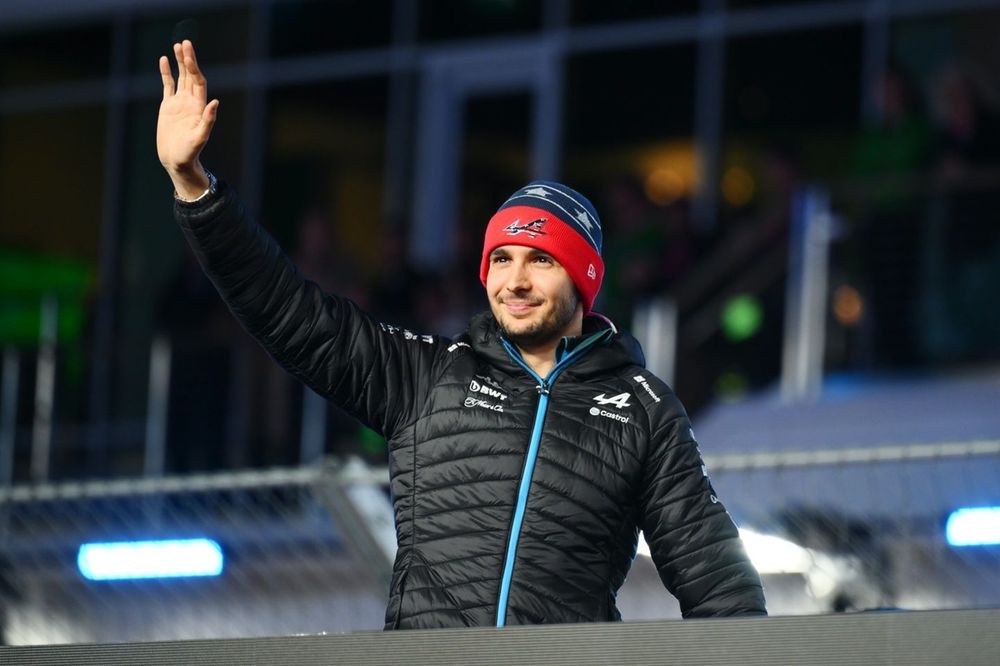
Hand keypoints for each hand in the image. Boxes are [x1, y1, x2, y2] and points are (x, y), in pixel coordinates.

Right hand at [156, 40, 218, 198]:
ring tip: (176, 46)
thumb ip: (208, 120)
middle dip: (188, 59)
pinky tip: (163, 60)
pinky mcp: (168, 107)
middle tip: (184, 42)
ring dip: (179, 62)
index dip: (194, 68)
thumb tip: (215, 103)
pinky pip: (167, 85)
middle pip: (191, 75)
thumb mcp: (200, 137)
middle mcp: (190, 102)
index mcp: (199, 106)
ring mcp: (179, 103)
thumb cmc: (190, 152)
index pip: (198, 81)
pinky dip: (166, 73)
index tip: (189, 55)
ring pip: (180, 77)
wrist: (177, 160)